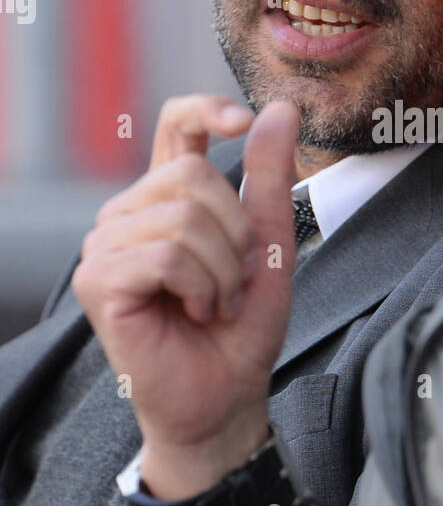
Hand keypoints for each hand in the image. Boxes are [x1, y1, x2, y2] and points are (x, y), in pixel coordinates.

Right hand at [72, 94, 299, 497]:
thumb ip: (270, 176)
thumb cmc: (242, 327)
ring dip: (221, 269)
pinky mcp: (98, 280)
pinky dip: (200, 287)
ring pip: (180, 217)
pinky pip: (166, 254)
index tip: (242, 119)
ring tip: (215, 302)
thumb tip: (282, 108)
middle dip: (234, 231)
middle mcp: (130, 213)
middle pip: (190, 173)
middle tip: (235, 280)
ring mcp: (106, 245)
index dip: (205, 108)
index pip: (175, 124)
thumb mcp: (269, 242)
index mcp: (169, 197)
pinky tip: (195, 312)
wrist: (226, 396)